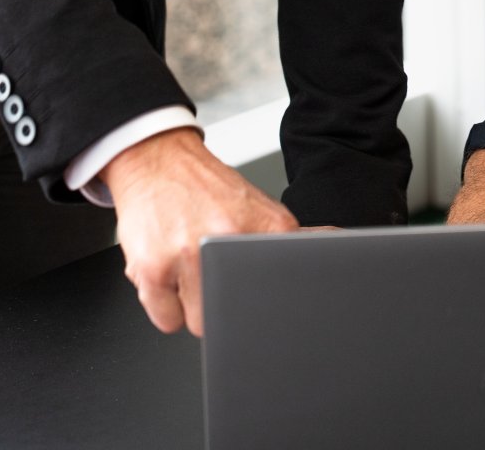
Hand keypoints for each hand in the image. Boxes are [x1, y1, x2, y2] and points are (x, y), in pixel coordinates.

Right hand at [99, 127, 298, 335]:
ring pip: (199, 323)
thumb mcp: (257, 206)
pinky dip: (163, 305)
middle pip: (235, 315)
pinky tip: (167, 270)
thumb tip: (331, 246)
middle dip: (222, 303)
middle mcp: (228, 236)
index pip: (282, 291)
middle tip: (211, 271)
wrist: (158, 161)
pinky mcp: (152, 268)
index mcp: (266, 226)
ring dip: (191, 306)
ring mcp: (189, 255)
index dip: (266, 303)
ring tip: (189, 268)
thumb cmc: (205, 189)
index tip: (258, 301)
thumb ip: (286, 239)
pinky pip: (166, 321)